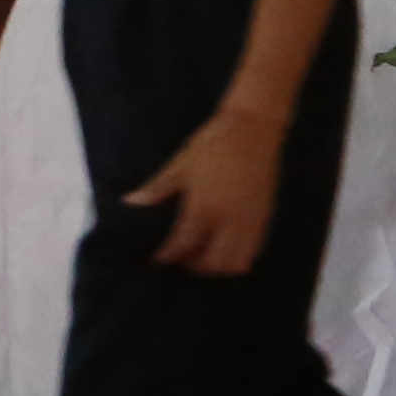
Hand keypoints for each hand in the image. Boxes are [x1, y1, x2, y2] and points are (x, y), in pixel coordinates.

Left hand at [125, 105, 286, 275]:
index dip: (168, 256)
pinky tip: (224, 248)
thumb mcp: (180, 164)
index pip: (183, 244)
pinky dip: (238, 257)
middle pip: (213, 262)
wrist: (252, 129)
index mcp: (204, 206)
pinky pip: (253, 250)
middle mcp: (229, 220)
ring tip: (201, 257)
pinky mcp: (264, 217)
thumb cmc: (212, 143)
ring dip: (218, 267)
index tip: (156, 261)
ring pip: (237, 262)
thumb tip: (131, 202)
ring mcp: (250, 221)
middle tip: (180, 261)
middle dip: (195, 267)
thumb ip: (157, 188)